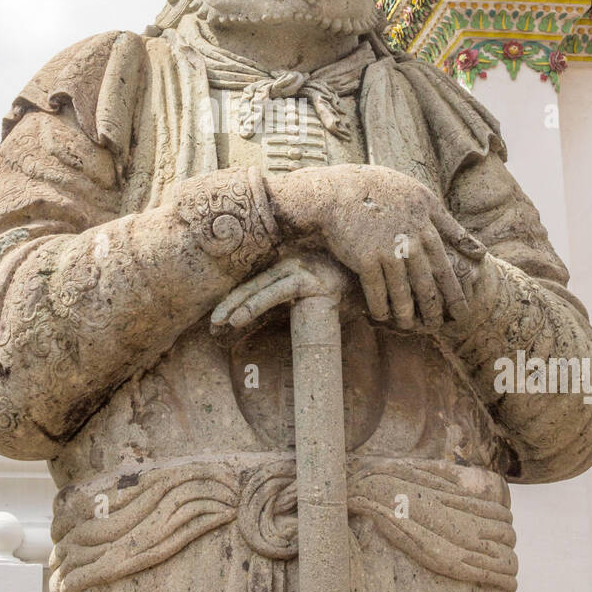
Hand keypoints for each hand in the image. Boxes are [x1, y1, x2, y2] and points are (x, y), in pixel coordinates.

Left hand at [211, 252, 350, 334]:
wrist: (380, 283)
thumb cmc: (351, 293)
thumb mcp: (318, 300)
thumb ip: (298, 308)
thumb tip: (279, 326)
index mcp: (291, 269)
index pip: (257, 286)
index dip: (236, 301)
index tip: (218, 322)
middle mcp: (293, 265)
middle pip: (253, 285)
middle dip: (230, 304)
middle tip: (211, 324)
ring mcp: (301, 270)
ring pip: (261, 288)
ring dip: (239, 305)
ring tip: (222, 322)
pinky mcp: (310, 279)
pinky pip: (277, 292)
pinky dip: (255, 304)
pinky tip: (239, 317)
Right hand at [267, 164, 484, 330]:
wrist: (336, 191)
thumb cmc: (380, 191)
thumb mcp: (421, 197)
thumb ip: (450, 225)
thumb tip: (481, 252)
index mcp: (426, 226)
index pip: (446, 268)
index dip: (454, 295)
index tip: (462, 314)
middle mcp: (410, 241)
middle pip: (427, 286)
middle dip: (433, 311)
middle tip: (435, 328)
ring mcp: (387, 252)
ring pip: (403, 294)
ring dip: (406, 315)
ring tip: (408, 327)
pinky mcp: (364, 259)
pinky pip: (377, 293)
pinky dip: (380, 308)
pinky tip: (382, 317)